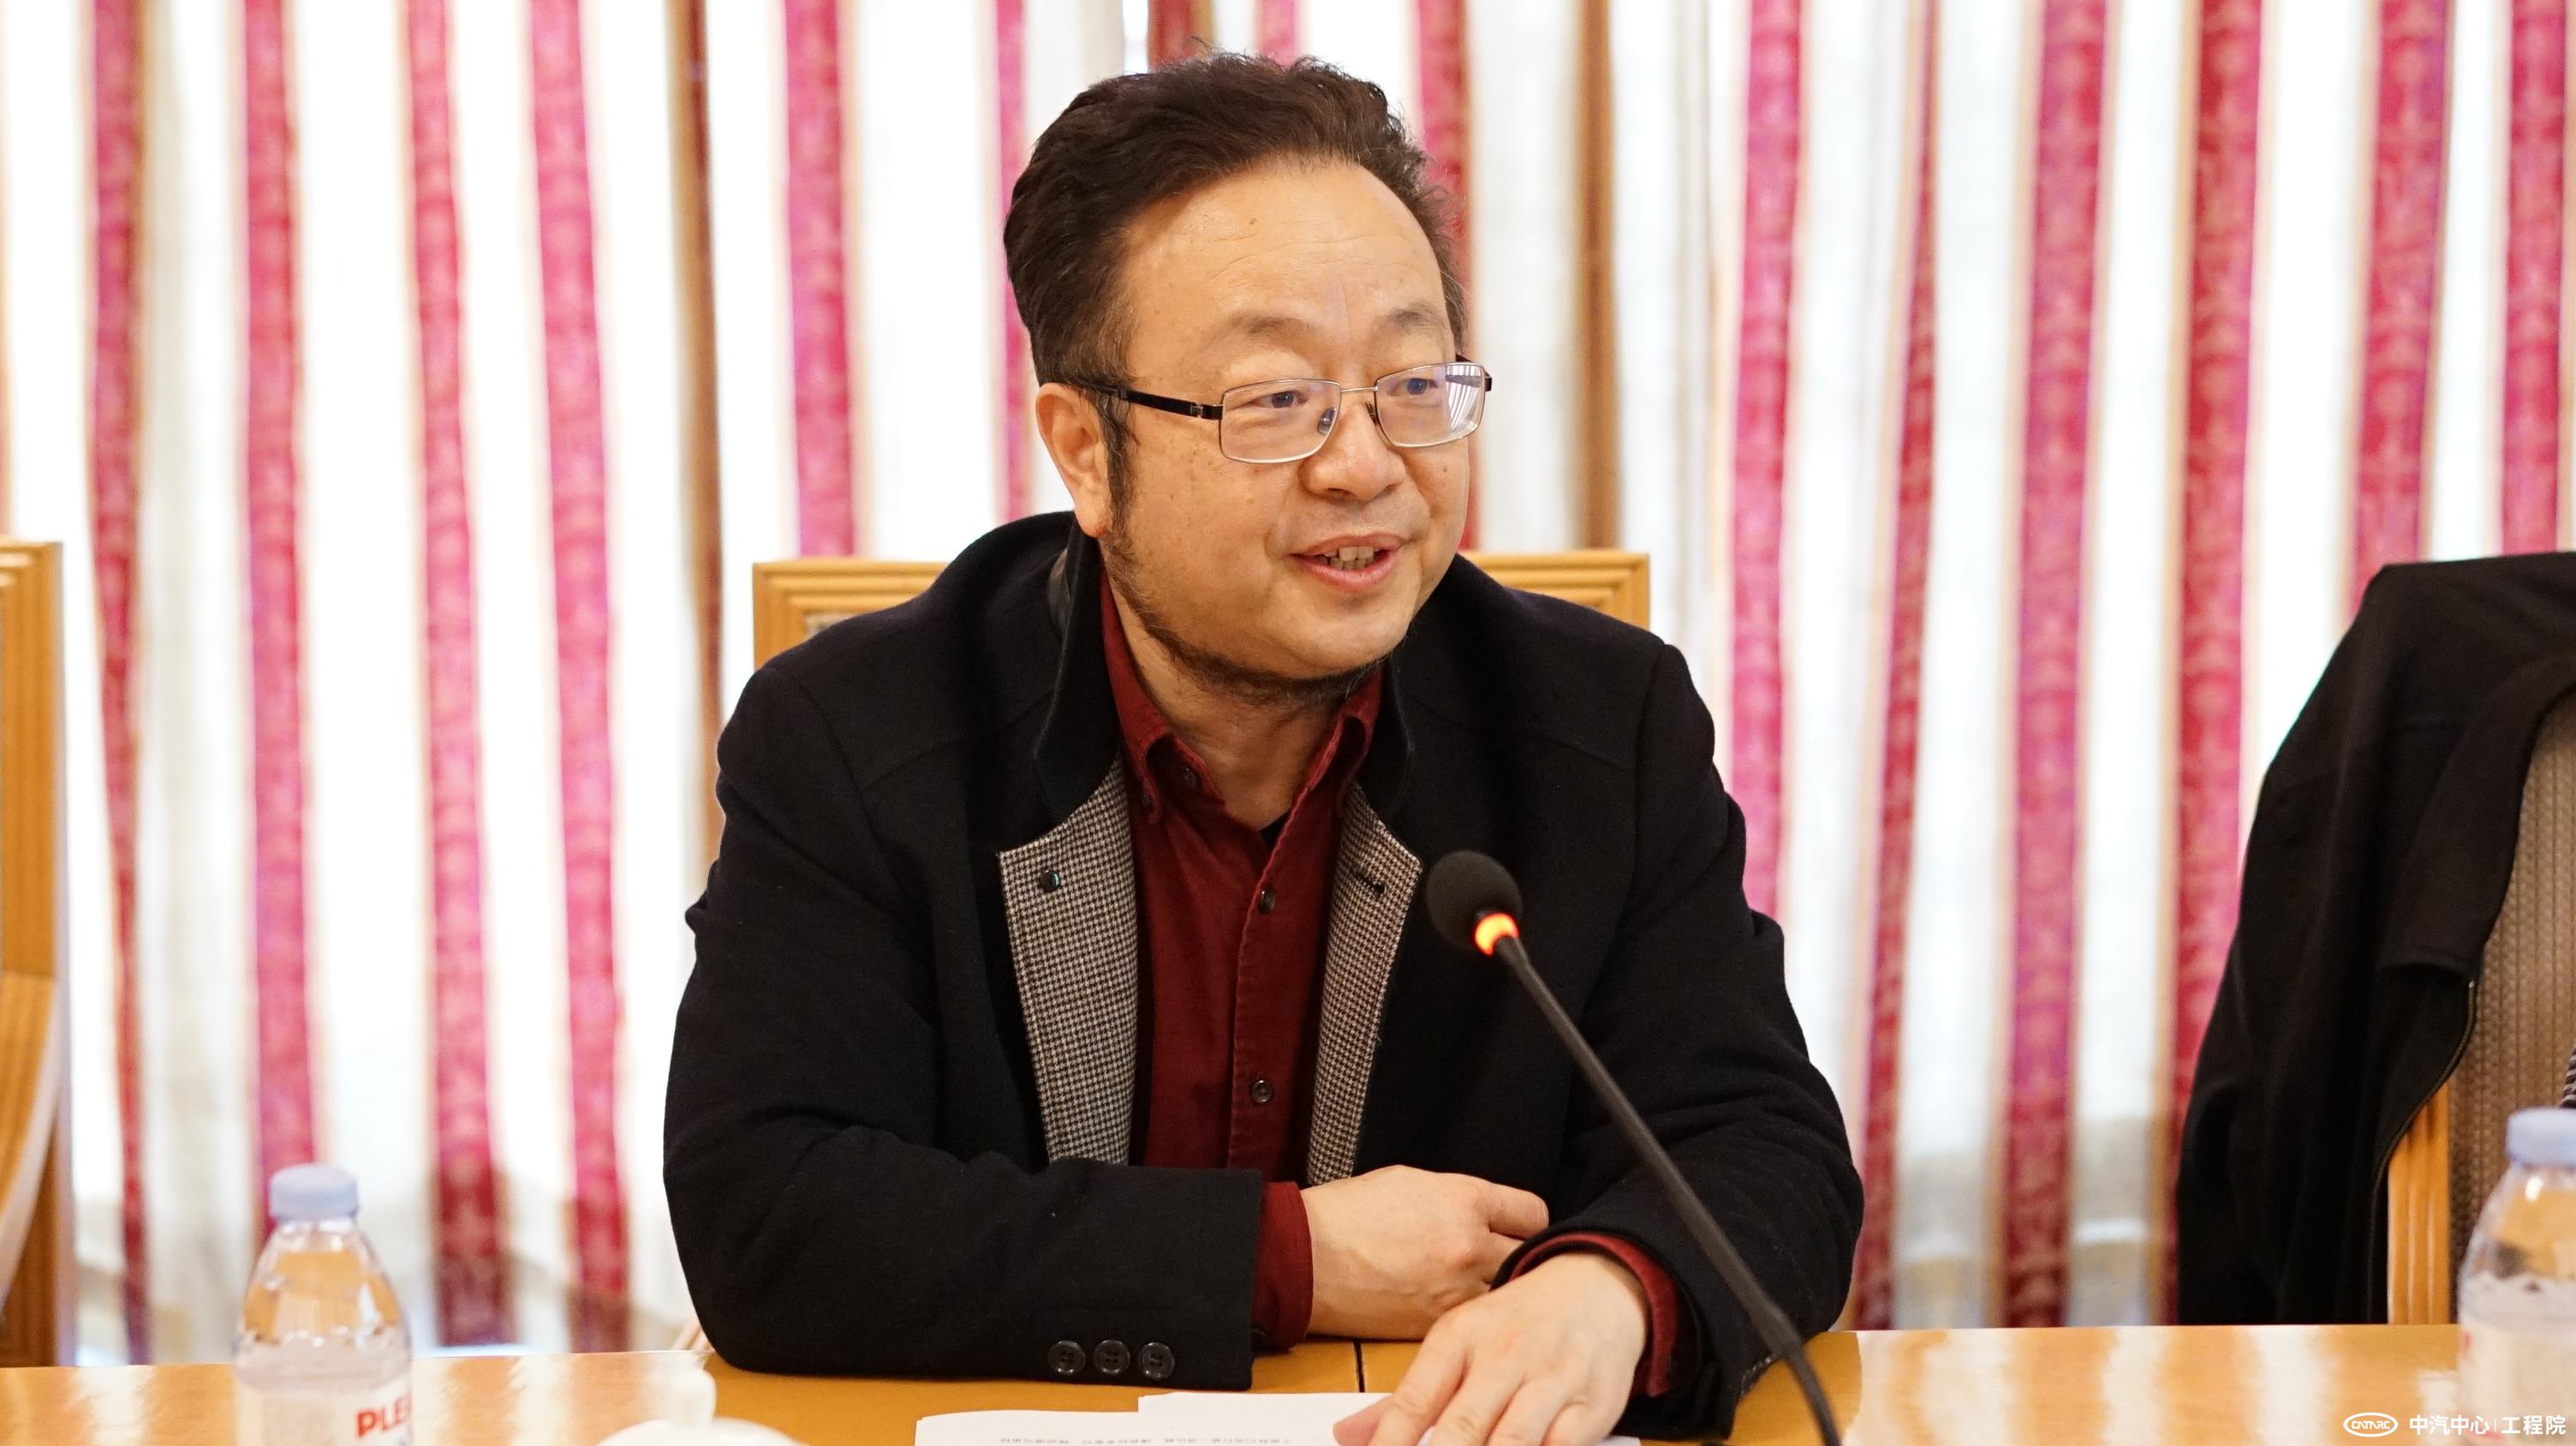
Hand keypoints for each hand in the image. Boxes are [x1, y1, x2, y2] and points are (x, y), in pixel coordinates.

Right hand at [1302, 1166, 1549, 1338]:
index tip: (1520, 1225)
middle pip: (1529, 1257)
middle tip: (1505, 1256)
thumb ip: (1458, 1196)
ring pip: (1505, 1295)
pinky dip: (1467, 1314)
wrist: (1303, 1258)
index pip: (1533, 1213)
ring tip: (1475, 1282)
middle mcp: (1469, 1247)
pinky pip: (1471, 1320)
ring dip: (1496, 1289)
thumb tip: (1486, 1211)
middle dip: (1519, 1255)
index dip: (1526, 1219)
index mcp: (1463, 1201)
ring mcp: (1454, 1292)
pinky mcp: (1435, 1327)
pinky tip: (1448, 1301)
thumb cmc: (1347, 1215)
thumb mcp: (1410, 1181)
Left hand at [1334, 1253, 1647, 1445]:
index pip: (1415, 1400)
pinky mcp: (1592, 1406)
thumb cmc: (1515, 1323)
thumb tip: (1347, 1437)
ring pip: (1513, 1443)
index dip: (1389, 1443)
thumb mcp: (1458, 1341)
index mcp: (1460, 1337)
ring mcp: (1551, 1380)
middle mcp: (1504, 1356)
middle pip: (1463, 1427)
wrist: (1599, 1284)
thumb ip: (1408, 1397)